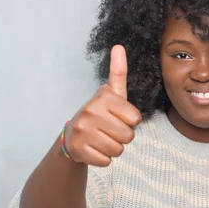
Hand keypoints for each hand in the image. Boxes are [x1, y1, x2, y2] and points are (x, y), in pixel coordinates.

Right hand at [64, 45, 141, 165]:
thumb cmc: (99, 114)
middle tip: (108, 131)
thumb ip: (118, 72)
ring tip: (101, 139)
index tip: (116, 117)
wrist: (72, 136)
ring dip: (113, 149)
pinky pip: (106, 162)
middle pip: (128, 136)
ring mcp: (82, 131)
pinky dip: (103, 159)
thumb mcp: (110, 93)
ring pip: (118, 150)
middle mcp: (90, 111)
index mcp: (102, 97)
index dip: (130, 122)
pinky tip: (94, 149)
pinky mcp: (78, 150)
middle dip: (122, 137)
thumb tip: (119, 45)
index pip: (135, 119)